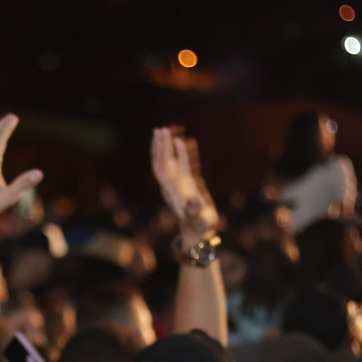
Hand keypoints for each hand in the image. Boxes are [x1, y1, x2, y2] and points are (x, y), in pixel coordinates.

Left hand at [151, 127, 218, 241]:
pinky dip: (183, 153)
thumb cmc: (199, 227)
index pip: (161, 168)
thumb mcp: (198, 220)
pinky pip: (184, 164)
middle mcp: (172, 185)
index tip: (164, 138)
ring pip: (171, 161)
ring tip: (168, 130)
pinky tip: (184, 141)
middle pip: (163, 161)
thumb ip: (194, 211)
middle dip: (161, 145)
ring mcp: (180, 183)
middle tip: (162, 128)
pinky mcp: (189, 183)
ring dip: (168, 147)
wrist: (200, 233)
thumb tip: (193, 200)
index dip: (161, 152)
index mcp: (171, 190)